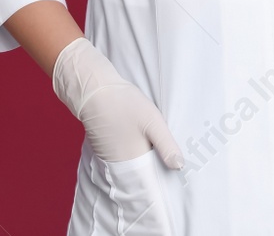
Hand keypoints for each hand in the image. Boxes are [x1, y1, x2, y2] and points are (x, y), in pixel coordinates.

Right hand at [52, 37, 184, 168]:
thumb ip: (166, 146)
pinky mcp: (105, 147)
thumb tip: (179, 167)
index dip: (161, 179)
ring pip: (132, 164)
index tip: (174, 174)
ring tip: (157, 149)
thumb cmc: (124, 105)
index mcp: (132, 164)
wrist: (94, 91)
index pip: (149, 182)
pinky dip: (132, 152)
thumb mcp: (153, 122)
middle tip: (169, 159)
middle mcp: (118, 166)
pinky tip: (140, 141)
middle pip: (141, 174)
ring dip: (143, 160)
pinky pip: (123, 156)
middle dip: (154, 169)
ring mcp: (109, 157)